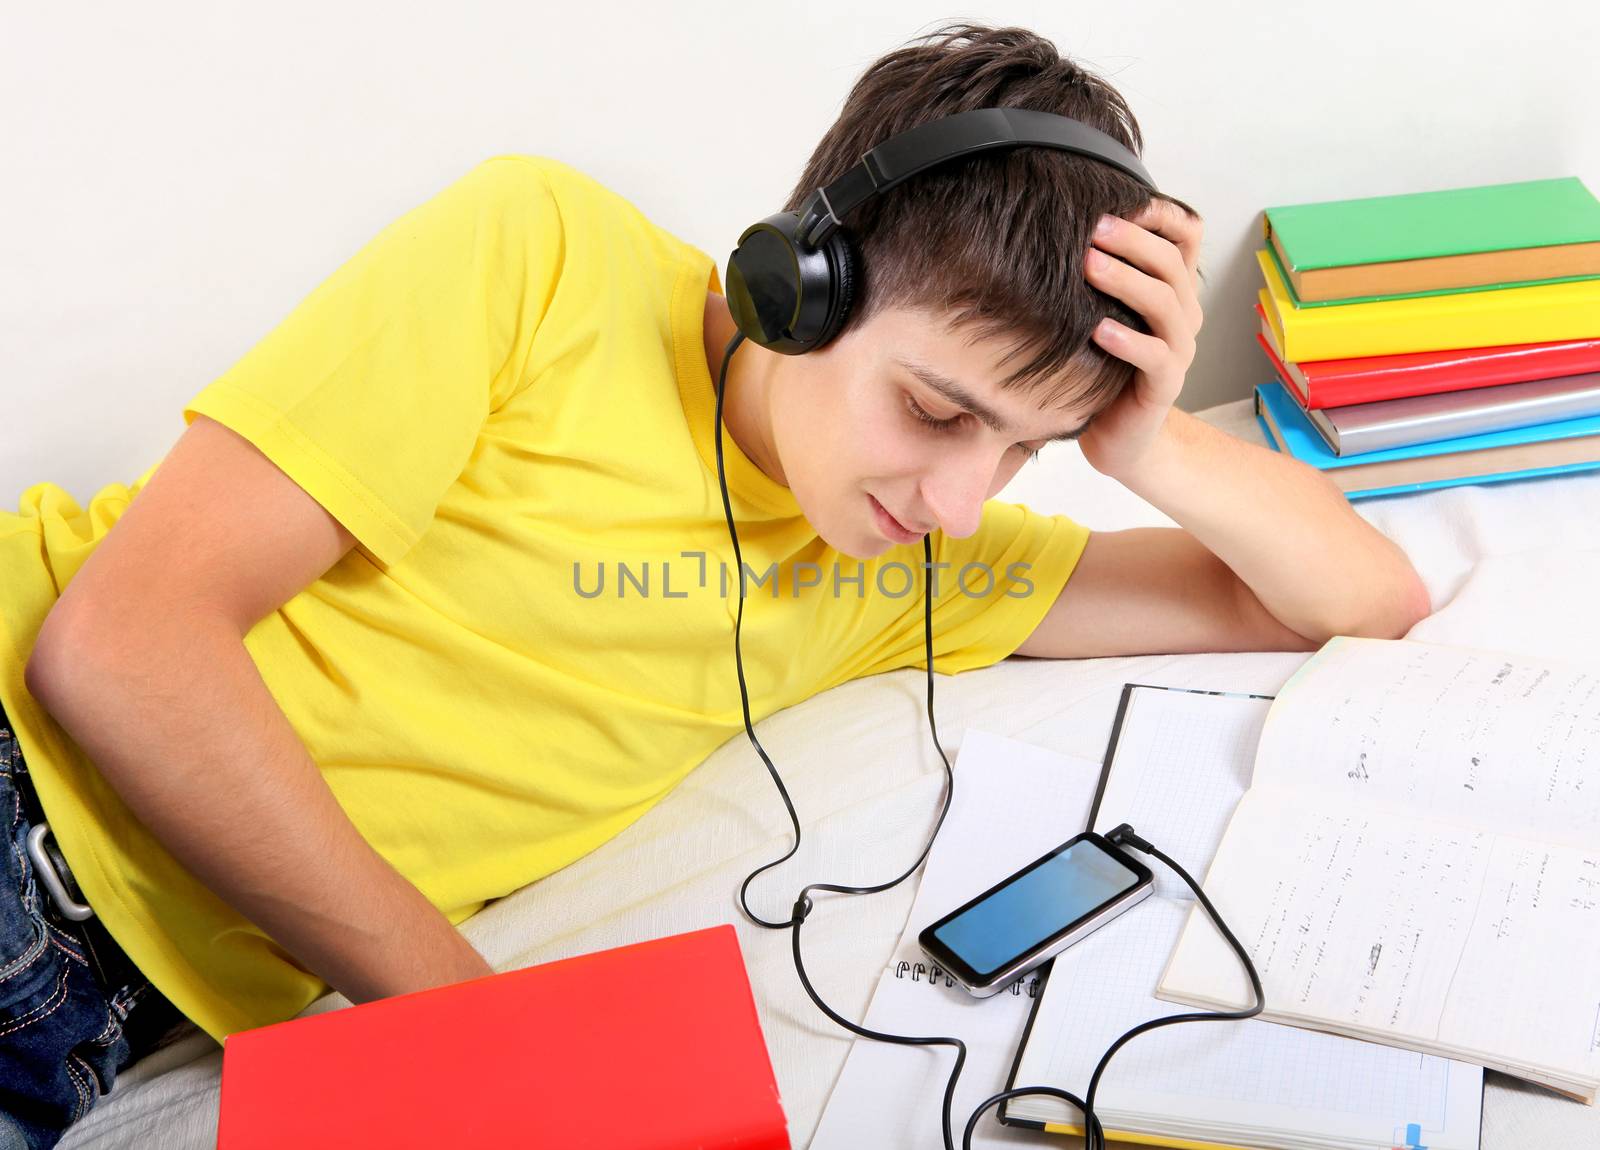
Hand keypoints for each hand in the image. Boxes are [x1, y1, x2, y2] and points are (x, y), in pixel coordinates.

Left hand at [1074, 200, 1204, 479]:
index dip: (1161, 213)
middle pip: (1171, 264)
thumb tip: (1056, 223)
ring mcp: (1178, 350)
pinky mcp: (1164, 385)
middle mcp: (1183, 315)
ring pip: (1166, 304)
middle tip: (1093, 226)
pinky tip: (1098, 331)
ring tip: (1089, 265)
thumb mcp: (1101, 313)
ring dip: (1126, 281)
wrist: (1120, 437)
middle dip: (1132, 240)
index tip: (1120, 196)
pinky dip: (1128, 341)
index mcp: (1173, 290)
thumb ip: (1096, 275)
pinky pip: (1155, 357)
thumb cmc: (1103, 369)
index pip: (1186, 236)